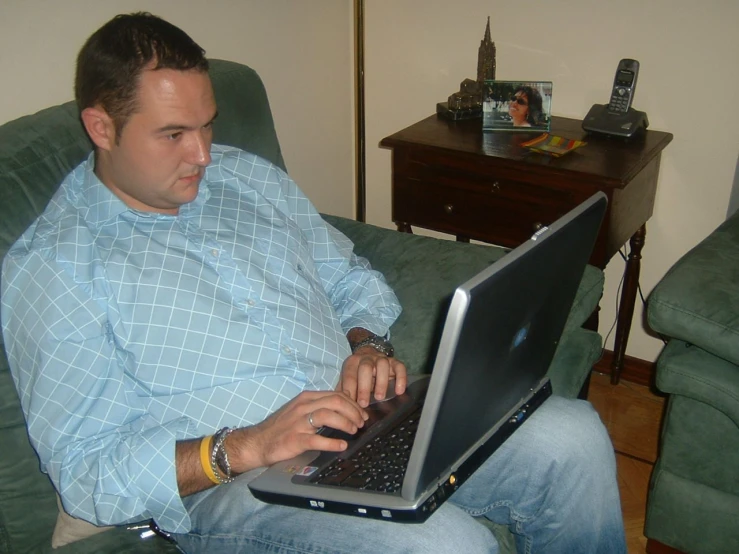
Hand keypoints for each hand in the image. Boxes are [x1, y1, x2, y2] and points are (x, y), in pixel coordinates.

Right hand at [226, 391, 367, 472]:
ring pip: (328, 416)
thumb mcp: (300, 410)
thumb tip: (344, 408)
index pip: (336, 395)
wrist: (257, 442)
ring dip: (346, 423)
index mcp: (306, 398)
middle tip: (361, 423)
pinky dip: (332, 442)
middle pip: (336, 402)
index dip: (353, 404)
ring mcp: (298, 423)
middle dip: (353, 412)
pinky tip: (342, 445)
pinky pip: (317, 440)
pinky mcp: (295, 440)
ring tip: (354, 431)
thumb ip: (319, 406)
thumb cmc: (281, 427)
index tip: (362, 413)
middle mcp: (303, 407)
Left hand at [337, 347, 406, 407]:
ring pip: (382, 365)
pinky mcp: (394, 362)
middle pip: (365, 368)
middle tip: (364, 404)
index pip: (350, 375)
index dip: (350, 389)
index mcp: (352, 362)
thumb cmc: (357, 373)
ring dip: (381, 382)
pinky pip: (399, 367)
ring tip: (380, 398)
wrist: (368, 354)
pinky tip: (399, 391)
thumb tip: (338, 406)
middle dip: (364, 387)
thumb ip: (343, 390)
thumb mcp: (348, 379)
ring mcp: (381, 359)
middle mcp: (366, 358)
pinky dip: (401, 378)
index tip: (351, 403)